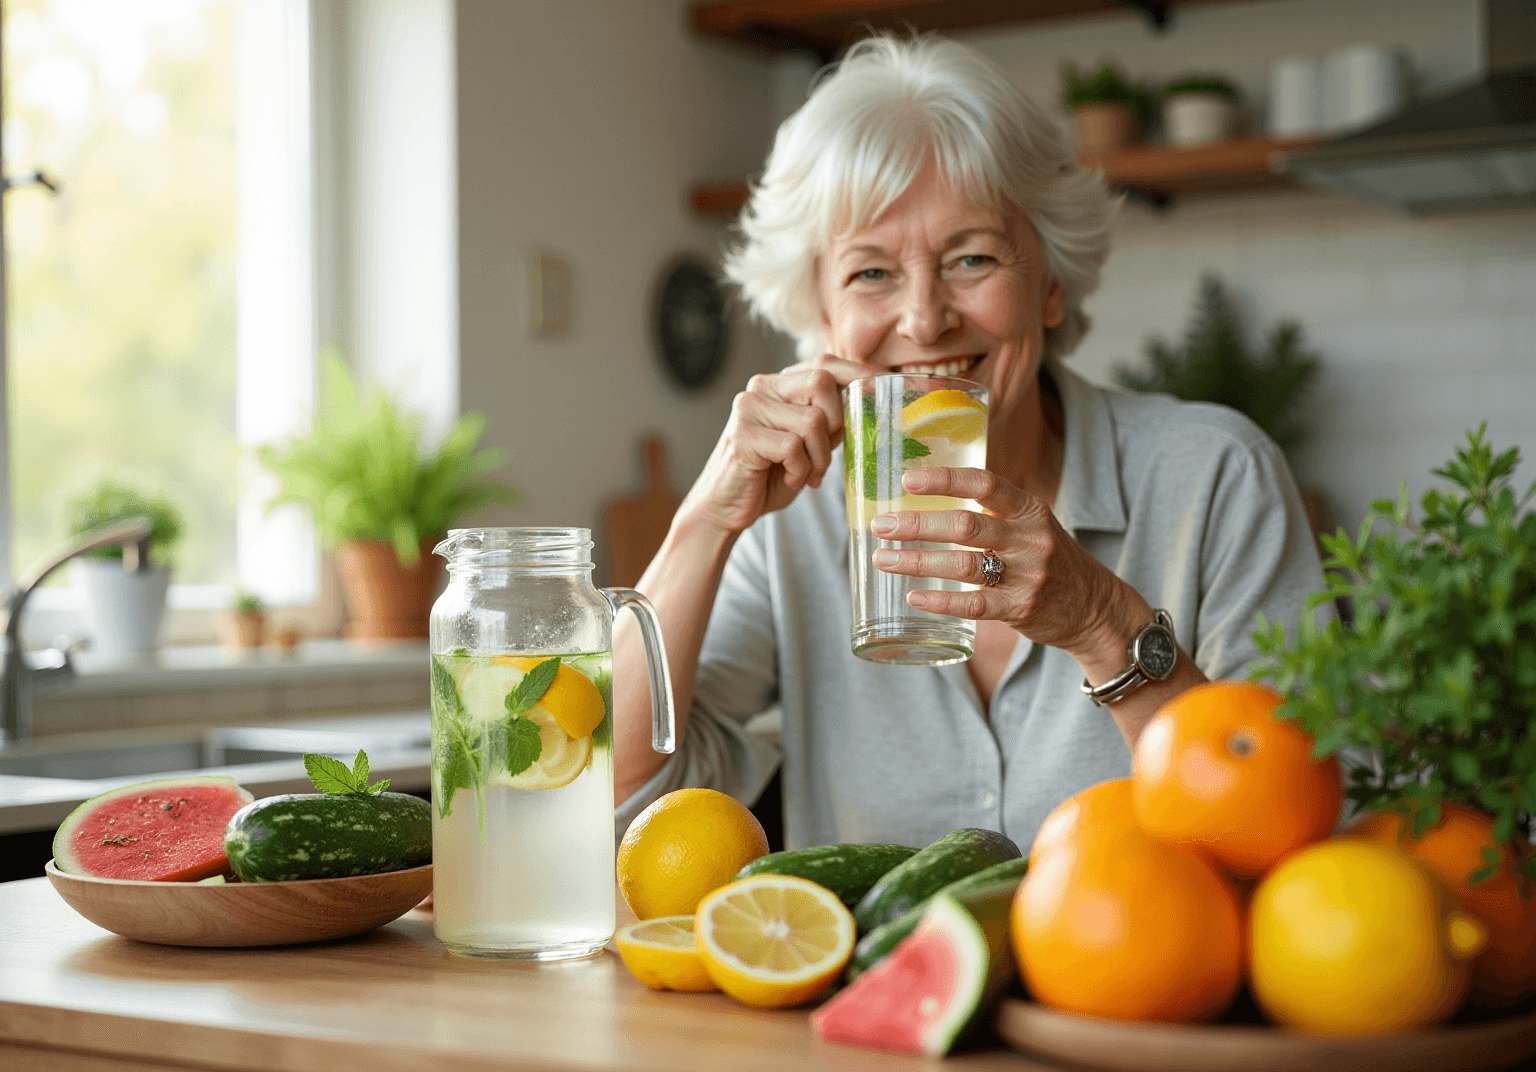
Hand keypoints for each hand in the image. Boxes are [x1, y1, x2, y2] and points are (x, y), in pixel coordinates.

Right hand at [679, 355, 879, 535]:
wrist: (726, 508)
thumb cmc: (770, 476)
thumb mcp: (810, 445)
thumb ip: (832, 423)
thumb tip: (873, 405)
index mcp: (779, 385)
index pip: (825, 363)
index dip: (860, 373)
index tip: (888, 387)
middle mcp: (761, 388)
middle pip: (822, 382)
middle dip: (837, 422)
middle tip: (825, 454)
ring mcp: (749, 409)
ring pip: (812, 420)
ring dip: (819, 456)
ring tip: (807, 473)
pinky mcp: (742, 435)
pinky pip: (792, 446)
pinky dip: (800, 469)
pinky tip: (790, 479)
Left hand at [868, 466, 1147, 658]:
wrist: (1096, 608)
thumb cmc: (1050, 560)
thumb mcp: (1033, 524)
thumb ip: (993, 511)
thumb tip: (928, 497)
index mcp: (1030, 509)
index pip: (985, 483)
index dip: (945, 479)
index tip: (907, 479)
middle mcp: (1029, 539)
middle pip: (966, 525)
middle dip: (917, 524)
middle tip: (881, 524)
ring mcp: (1026, 575)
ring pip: (963, 565)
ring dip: (917, 561)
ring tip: (883, 559)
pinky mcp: (1020, 609)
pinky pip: (973, 604)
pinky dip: (940, 600)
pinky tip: (913, 596)